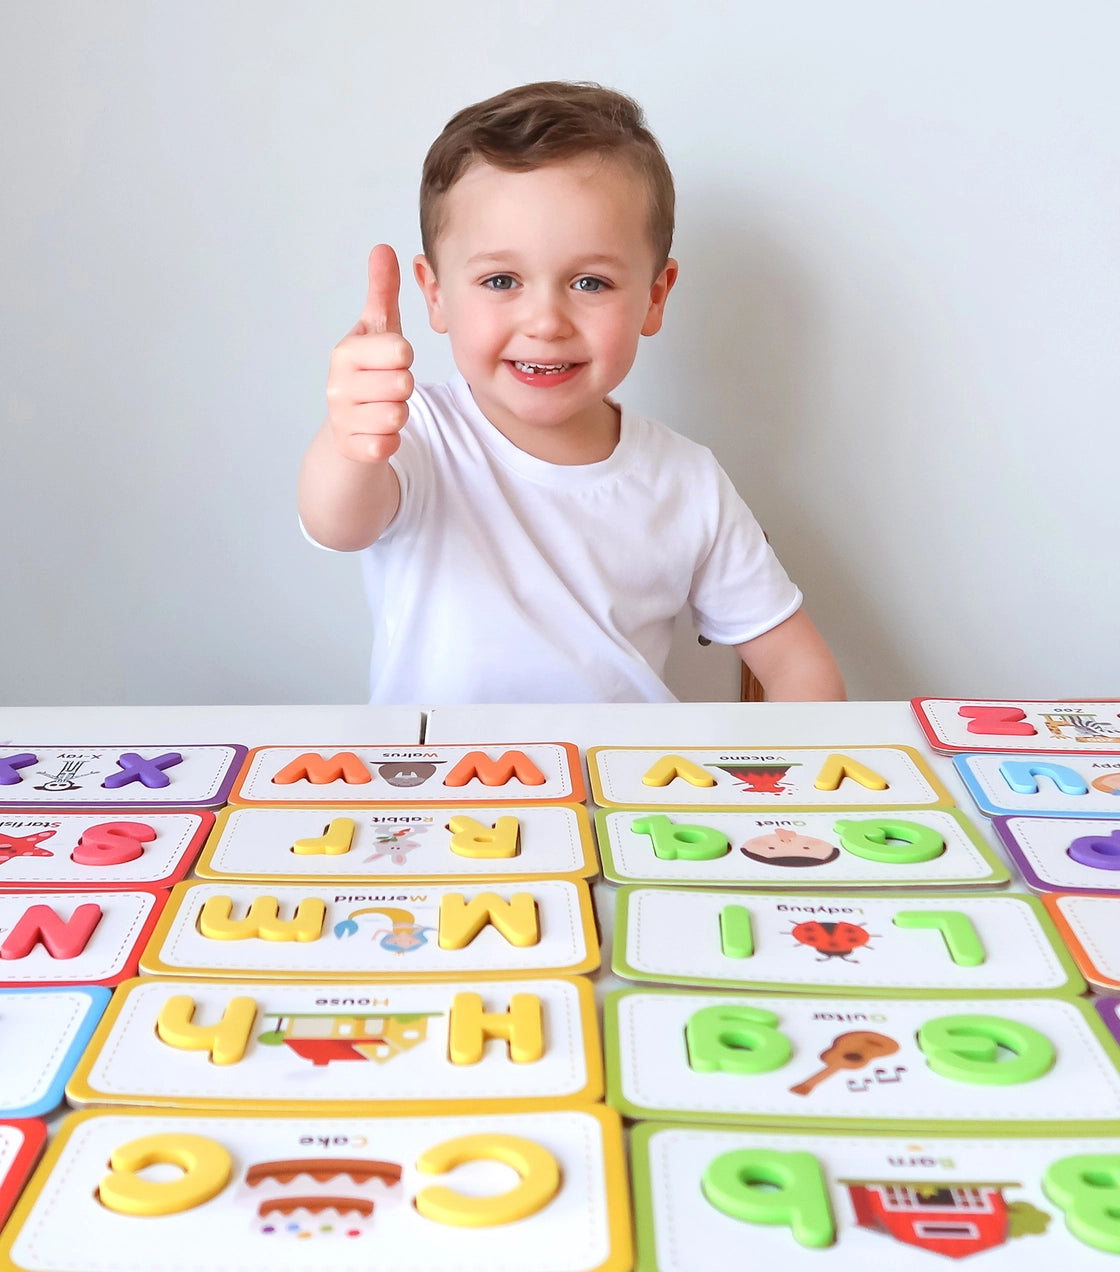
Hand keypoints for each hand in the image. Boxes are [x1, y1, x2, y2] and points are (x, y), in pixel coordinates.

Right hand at [326, 244, 414, 461]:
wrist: (345, 430)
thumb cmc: (368, 374)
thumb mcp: (377, 332)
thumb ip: (382, 293)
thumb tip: (383, 248)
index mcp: (345, 352)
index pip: (400, 350)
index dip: (404, 358)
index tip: (390, 360)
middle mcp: (336, 385)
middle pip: (403, 384)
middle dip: (404, 389)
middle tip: (387, 388)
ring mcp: (341, 419)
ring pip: (399, 415)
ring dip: (400, 414)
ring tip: (383, 408)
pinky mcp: (352, 449)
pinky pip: (389, 444)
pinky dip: (391, 441)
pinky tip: (377, 432)